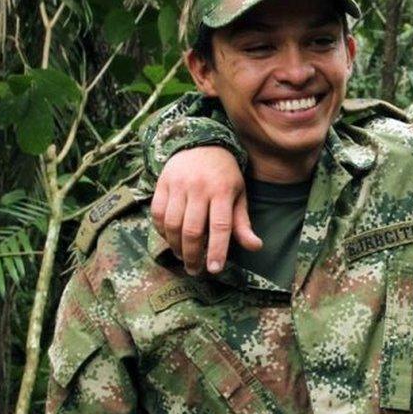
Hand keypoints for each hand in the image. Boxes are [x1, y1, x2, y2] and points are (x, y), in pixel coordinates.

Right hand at [149, 146, 261, 274]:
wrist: (201, 143)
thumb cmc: (224, 175)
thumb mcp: (239, 195)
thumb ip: (243, 223)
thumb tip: (255, 247)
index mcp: (223, 191)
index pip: (220, 226)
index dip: (217, 250)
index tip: (214, 269)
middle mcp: (199, 187)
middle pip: (192, 230)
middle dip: (192, 255)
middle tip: (195, 270)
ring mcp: (178, 184)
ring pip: (172, 224)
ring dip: (176, 246)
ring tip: (183, 256)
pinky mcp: (162, 183)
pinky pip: (157, 213)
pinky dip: (161, 231)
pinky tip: (170, 238)